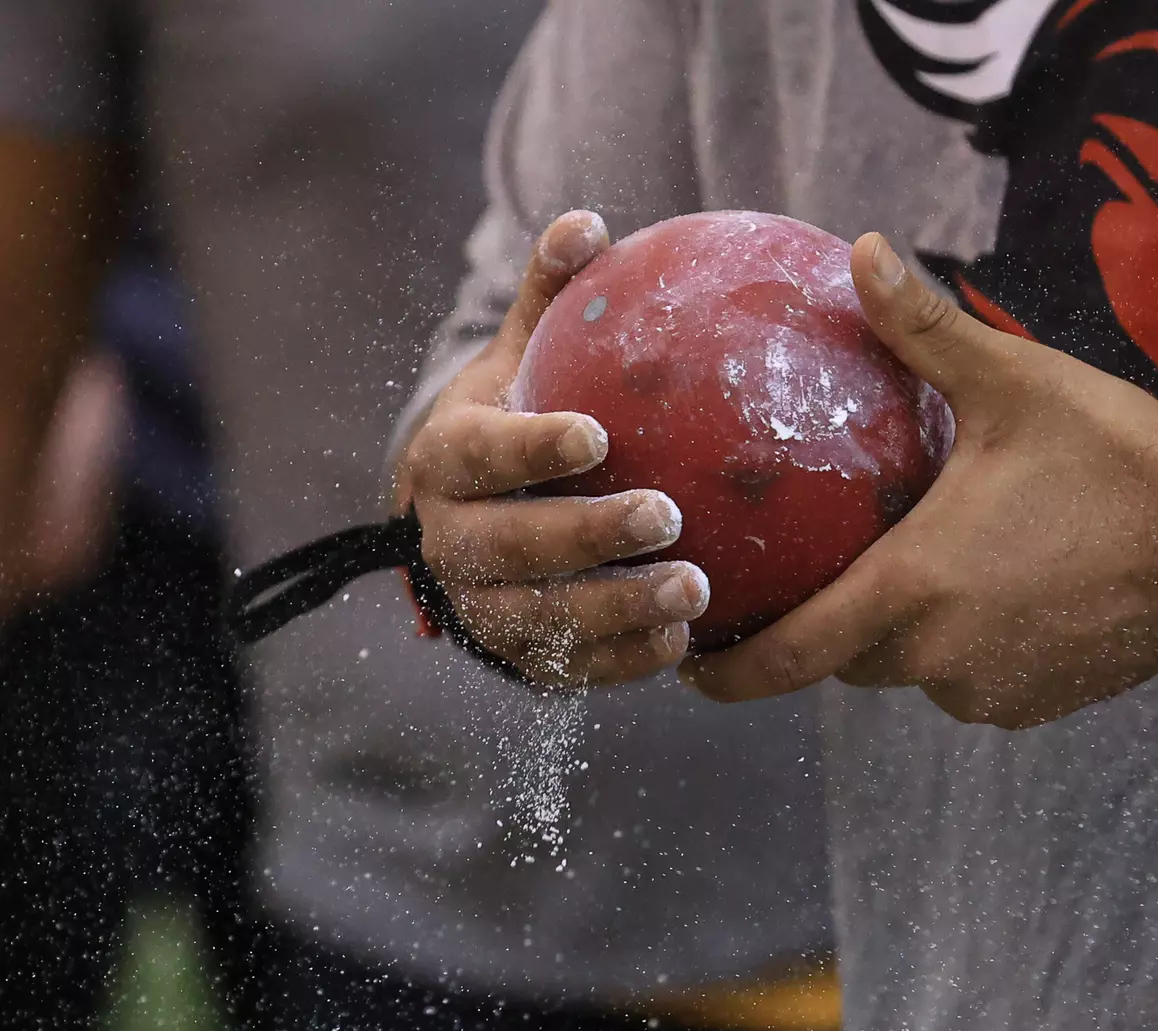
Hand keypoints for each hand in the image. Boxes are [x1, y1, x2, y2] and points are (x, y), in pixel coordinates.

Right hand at [396, 211, 709, 687]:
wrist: (468, 520)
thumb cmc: (512, 420)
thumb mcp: (522, 359)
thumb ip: (550, 298)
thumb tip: (589, 220)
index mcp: (447, 459)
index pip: (484, 454)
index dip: (533, 448)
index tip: (598, 436)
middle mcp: (449, 539)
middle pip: (512, 545)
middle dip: (587, 535)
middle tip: (666, 515)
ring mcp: (478, 606)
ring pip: (540, 618)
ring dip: (617, 608)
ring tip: (697, 588)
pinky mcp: (514, 657)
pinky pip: (566, 669)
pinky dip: (621, 661)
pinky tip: (683, 644)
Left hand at [679, 233, 1157, 728]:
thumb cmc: (1114, 453)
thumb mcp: (1010, 382)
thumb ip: (922, 327)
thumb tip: (863, 249)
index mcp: (913, 589)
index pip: (790, 656)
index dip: (730, 671)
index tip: (687, 666)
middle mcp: (941, 659)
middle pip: (848, 658)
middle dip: (829, 624)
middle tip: (825, 570)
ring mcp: (993, 690)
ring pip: (911, 670)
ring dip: (906, 630)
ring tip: (928, 564)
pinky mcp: (1039, 704)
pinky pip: (971, 680)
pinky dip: (964, 646)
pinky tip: (996, 587)